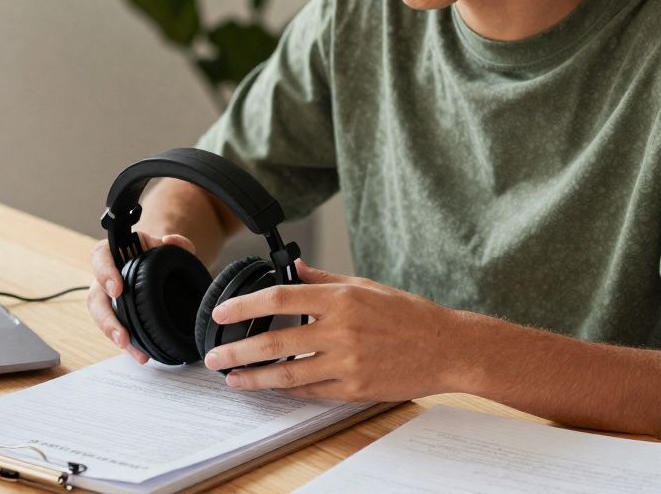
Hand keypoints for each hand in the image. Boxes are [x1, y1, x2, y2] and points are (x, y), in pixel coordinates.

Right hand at [87, 231, 198, 364]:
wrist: (164, 268)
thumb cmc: (161, 255)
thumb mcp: (172, 246)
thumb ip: (177, 242)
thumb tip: (171, 241)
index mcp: (115, 253)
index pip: (100, 256)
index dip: (104, 272)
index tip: (117, 289)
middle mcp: (106, 276)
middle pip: (95, 297)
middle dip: (106, 319)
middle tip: (122, 334)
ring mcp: (109, 298)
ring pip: (102, 317)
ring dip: (113, 335)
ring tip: (129, 348)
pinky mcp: (118, 315)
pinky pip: (116, 329)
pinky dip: (127, 343)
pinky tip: (140, 354)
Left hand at [202, 259, 454, 401]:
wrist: (446, 348)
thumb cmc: (408, 315)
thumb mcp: (364, 286)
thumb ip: (324, 280)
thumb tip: (292, 268)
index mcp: (341, 299)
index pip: (280, 298)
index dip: (246, 306)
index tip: (222, 314)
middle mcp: (341, 330)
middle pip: (276, 341)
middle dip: (238, 351)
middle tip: (215, 356)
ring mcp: (347, 363)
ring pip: (288, 375)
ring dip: (255, 378)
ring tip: (233, 379)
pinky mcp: (355, 389)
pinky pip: (312, 392)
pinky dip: (289, 390)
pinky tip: (271, 388)